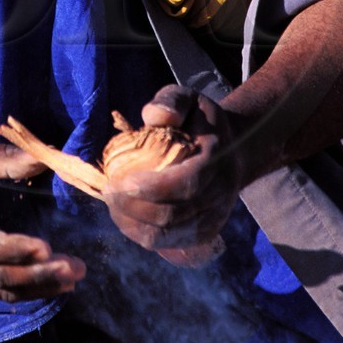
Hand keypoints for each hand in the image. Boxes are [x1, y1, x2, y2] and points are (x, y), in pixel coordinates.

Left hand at [103, 85, 248, 252]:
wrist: (234, 149)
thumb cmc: (201, 122)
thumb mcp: (188, 99)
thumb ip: (171, 102)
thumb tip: (154, 117)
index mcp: (217, 160)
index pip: (187, 183)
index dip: (152, 188)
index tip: (119, 182)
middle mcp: (220, 194)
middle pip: (175, 214)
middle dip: (135, 209)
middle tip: (108, 193)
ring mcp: (215, 217)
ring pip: (170, 235)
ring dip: (135, 225)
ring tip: (113, 206)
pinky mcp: (206, 233)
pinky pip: (171, 243)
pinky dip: (144, 236)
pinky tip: (126, 219)